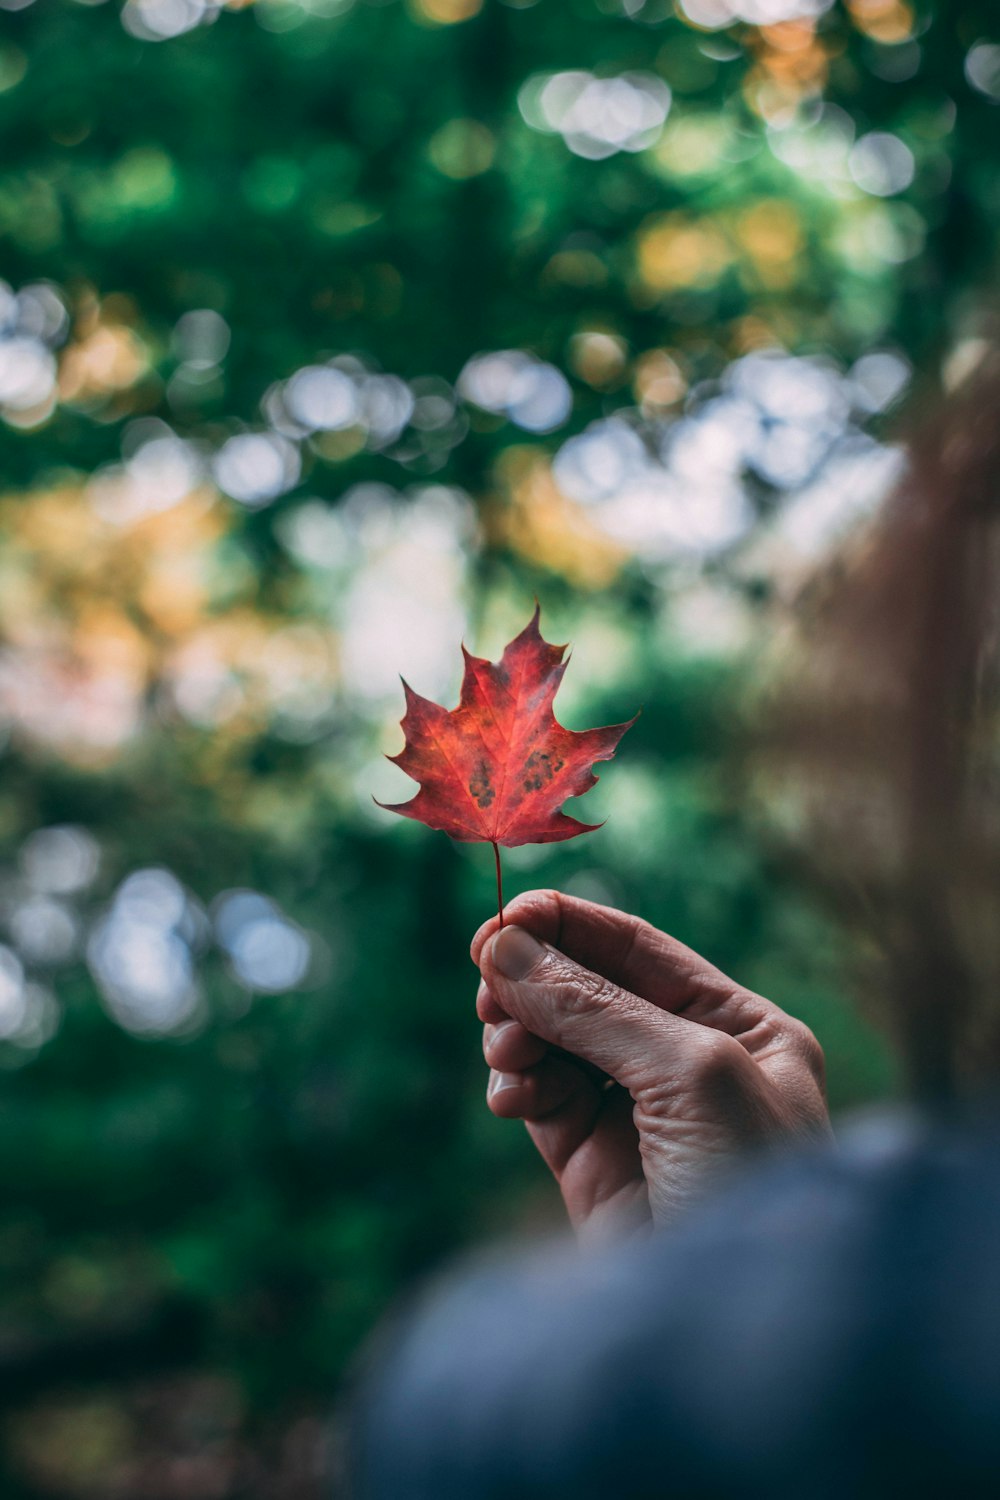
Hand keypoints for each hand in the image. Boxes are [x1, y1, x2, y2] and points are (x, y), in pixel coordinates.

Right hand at [472, 890, 831, 1241]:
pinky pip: (537, 1100)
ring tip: (503, 1048)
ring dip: (518, 1031)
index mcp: (743, 1030)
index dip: (568, 926)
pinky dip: (514, 1085)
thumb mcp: (691, 1073)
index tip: (504, 916)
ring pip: (553, 1042)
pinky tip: (510, 1093)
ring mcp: (637, 1120)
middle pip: (588, 990)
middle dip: (535, 980)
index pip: (639, 950)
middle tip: (486, 978)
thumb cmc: (753, 1188)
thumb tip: (506, 947)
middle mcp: (690, 1067)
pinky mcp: (590, 1169)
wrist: (741, 1339)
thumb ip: (596, 1005)